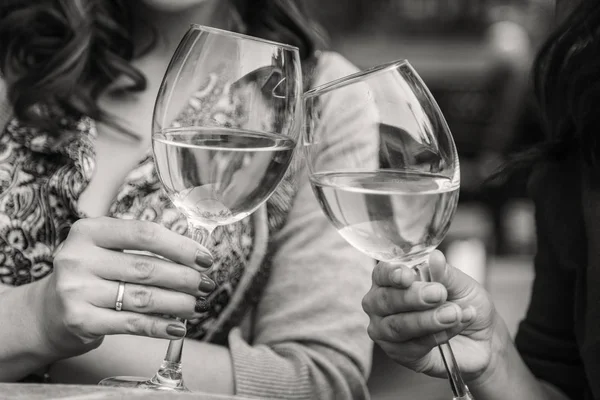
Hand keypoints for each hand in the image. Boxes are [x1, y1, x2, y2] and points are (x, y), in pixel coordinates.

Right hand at [38, 217, 215, 356]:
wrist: (47, 311)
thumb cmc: (90, 274)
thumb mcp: (106, 249)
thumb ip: (142, 246)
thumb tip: (196, 256)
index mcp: (90, 230)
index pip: (145, 234)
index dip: (181, 247)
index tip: (206, 258)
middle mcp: (78, 257)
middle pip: (147, 267)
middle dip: (185, 278)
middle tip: (207, 285)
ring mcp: (76, 290)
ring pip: (143, 297)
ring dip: (178, 303)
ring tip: (198, 306)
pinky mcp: (80, 320)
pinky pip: (131, 323)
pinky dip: (159, 327)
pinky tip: (178, 327)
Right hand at [362, 250, 506, 381]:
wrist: (482, 339)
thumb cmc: (464, 304)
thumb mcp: (462, 285)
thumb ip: (446, 274)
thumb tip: (435, 257)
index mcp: (392, 279)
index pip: (382, 273)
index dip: (392, 274)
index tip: (408, 275)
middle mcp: (381, 304)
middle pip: (385, 300)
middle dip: (413, 297)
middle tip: (439, 294)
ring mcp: (386, 330)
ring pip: (397, 325)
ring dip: (427, 320)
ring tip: (453, 313)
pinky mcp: (398, 353)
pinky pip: (412, 346)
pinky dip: (435, 336)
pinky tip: (453, 328)